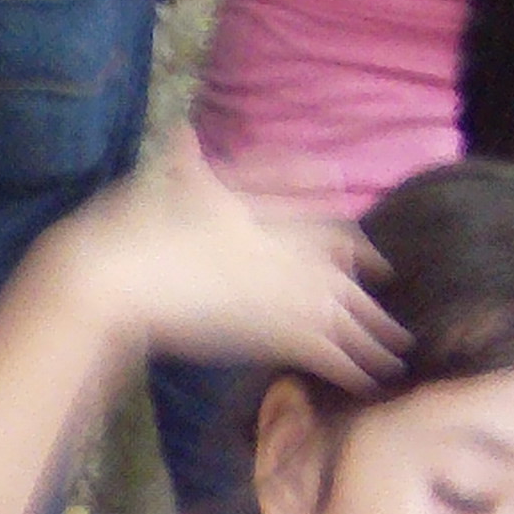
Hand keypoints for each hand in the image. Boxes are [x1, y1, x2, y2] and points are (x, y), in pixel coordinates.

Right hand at [44, 132, 394, 385]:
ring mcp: (278, 287)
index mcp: (261, 211)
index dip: (354, 249)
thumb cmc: (126, 229)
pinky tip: (365, 383)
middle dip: (371, 305)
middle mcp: (281, 246)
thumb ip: (184, 161)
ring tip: (395, 361)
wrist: (113, 276)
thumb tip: (183, 130)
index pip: (325, 228)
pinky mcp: (268, 329)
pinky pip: (323, 351)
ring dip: (371, 340)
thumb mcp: (159, 183)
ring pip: (343, 315)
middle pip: (344, 276)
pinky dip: (348, 368)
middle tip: (400, 329)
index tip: (373, 263)